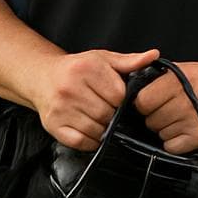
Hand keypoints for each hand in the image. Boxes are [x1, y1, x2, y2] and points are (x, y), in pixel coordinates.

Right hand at [33, 48, 160, 150]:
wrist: (43, 77)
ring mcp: (60, 108)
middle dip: (111, 114)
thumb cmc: (77, 69)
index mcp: (86, 68)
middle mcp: (70, 87)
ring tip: (96, 117)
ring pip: (95, 129)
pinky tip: (88, 129)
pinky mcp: (54, 125)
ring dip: (101, 128)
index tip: (114, 97)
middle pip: (107, 114)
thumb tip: (154, 55)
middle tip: (105, 108)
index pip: (118, 95)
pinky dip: (90, 140)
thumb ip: (129, 60)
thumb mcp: (103, 59)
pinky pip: (81, 142)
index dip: (121, 99)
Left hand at [133, 61, 197, 154]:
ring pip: (161, 133)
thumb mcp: (195, 69)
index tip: (152, 105)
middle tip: (171, 114)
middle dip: (157, 118)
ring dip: (168, 131)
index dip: (145, 104)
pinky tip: (186, 134)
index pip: (143, 100)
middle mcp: (182, 101)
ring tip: (184, 123)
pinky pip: (172, 147)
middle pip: (151, 119)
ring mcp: (191, 121)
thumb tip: (146, 82)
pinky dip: (176, 143)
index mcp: (178, 81)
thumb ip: (169, 76)